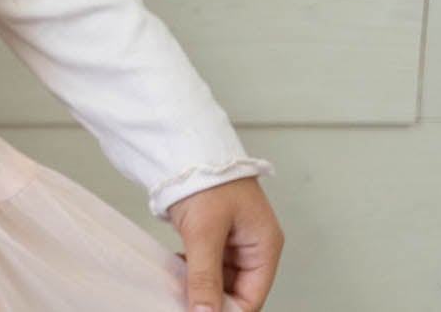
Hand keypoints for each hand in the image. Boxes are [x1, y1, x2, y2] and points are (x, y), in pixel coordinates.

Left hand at [165, 176, 282, 311]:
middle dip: (212, 299)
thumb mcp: (205, 231)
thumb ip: (205, 276)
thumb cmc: (207, 176)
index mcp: (264, 245)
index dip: (229, 310)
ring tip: (178, 287)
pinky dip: (192, 270)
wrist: (186, 144)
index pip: (253, 296)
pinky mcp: (213, 233)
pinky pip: (206, 263)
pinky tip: (176, 269)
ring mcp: (233, 239)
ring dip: (199, 285)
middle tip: (185, 302)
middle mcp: (252, 244)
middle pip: (237, 290)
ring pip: (219, 278)